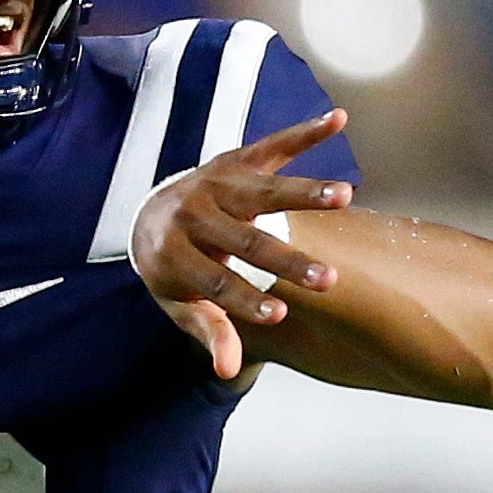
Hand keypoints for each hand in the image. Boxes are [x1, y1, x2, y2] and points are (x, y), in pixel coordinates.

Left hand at [127, 107, 353, 379]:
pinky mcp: (235, 161)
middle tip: (327, 280)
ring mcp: (215, 183)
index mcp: (174, 254)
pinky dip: (304, 133)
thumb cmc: (171, 268)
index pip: (215, 283)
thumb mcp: (179, 303)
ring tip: (346, 196)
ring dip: (305, 192)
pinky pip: (272, 145)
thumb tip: (227, 371)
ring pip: (264, 190)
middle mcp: (193, 214)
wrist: (146, 213)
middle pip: (245, 240)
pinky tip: (337, 120)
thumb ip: (207, 331)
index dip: (245, 301)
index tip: (281, 315)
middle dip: (287, 261)